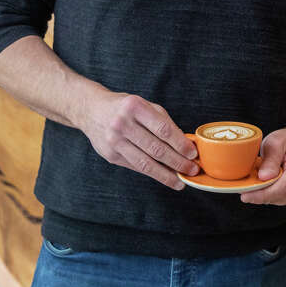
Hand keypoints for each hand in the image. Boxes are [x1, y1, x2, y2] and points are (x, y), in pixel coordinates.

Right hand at [78, 89, 199, 190]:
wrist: (91, 110)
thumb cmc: (125, 107)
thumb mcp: (144, 105)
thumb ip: (163, 122)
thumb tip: (185, 144)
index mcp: (134, 107)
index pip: (163, 129)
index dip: (180, 144)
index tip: (193, 154)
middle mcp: (122, 124)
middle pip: (156, 149)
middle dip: (177, 162)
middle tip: (192, 170)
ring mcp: (114, 141)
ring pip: (145, 163)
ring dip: (166, 174)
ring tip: (180, 181)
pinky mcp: (110, 155)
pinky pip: (136, 167)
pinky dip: (152, 173)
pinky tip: (164, 176)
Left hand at [239, 123, 285, 205]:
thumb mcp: (276, 142)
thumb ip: (271, 159)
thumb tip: (263, 177)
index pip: (282, 188)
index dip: (263, 195)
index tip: (245, 195)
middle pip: (279, 196)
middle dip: (259, 194)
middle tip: (242, 187)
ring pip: (277, 199)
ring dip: (262, 194)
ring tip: (252, 181)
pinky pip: (277, 198)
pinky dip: (266, 193)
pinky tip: (260, 184)